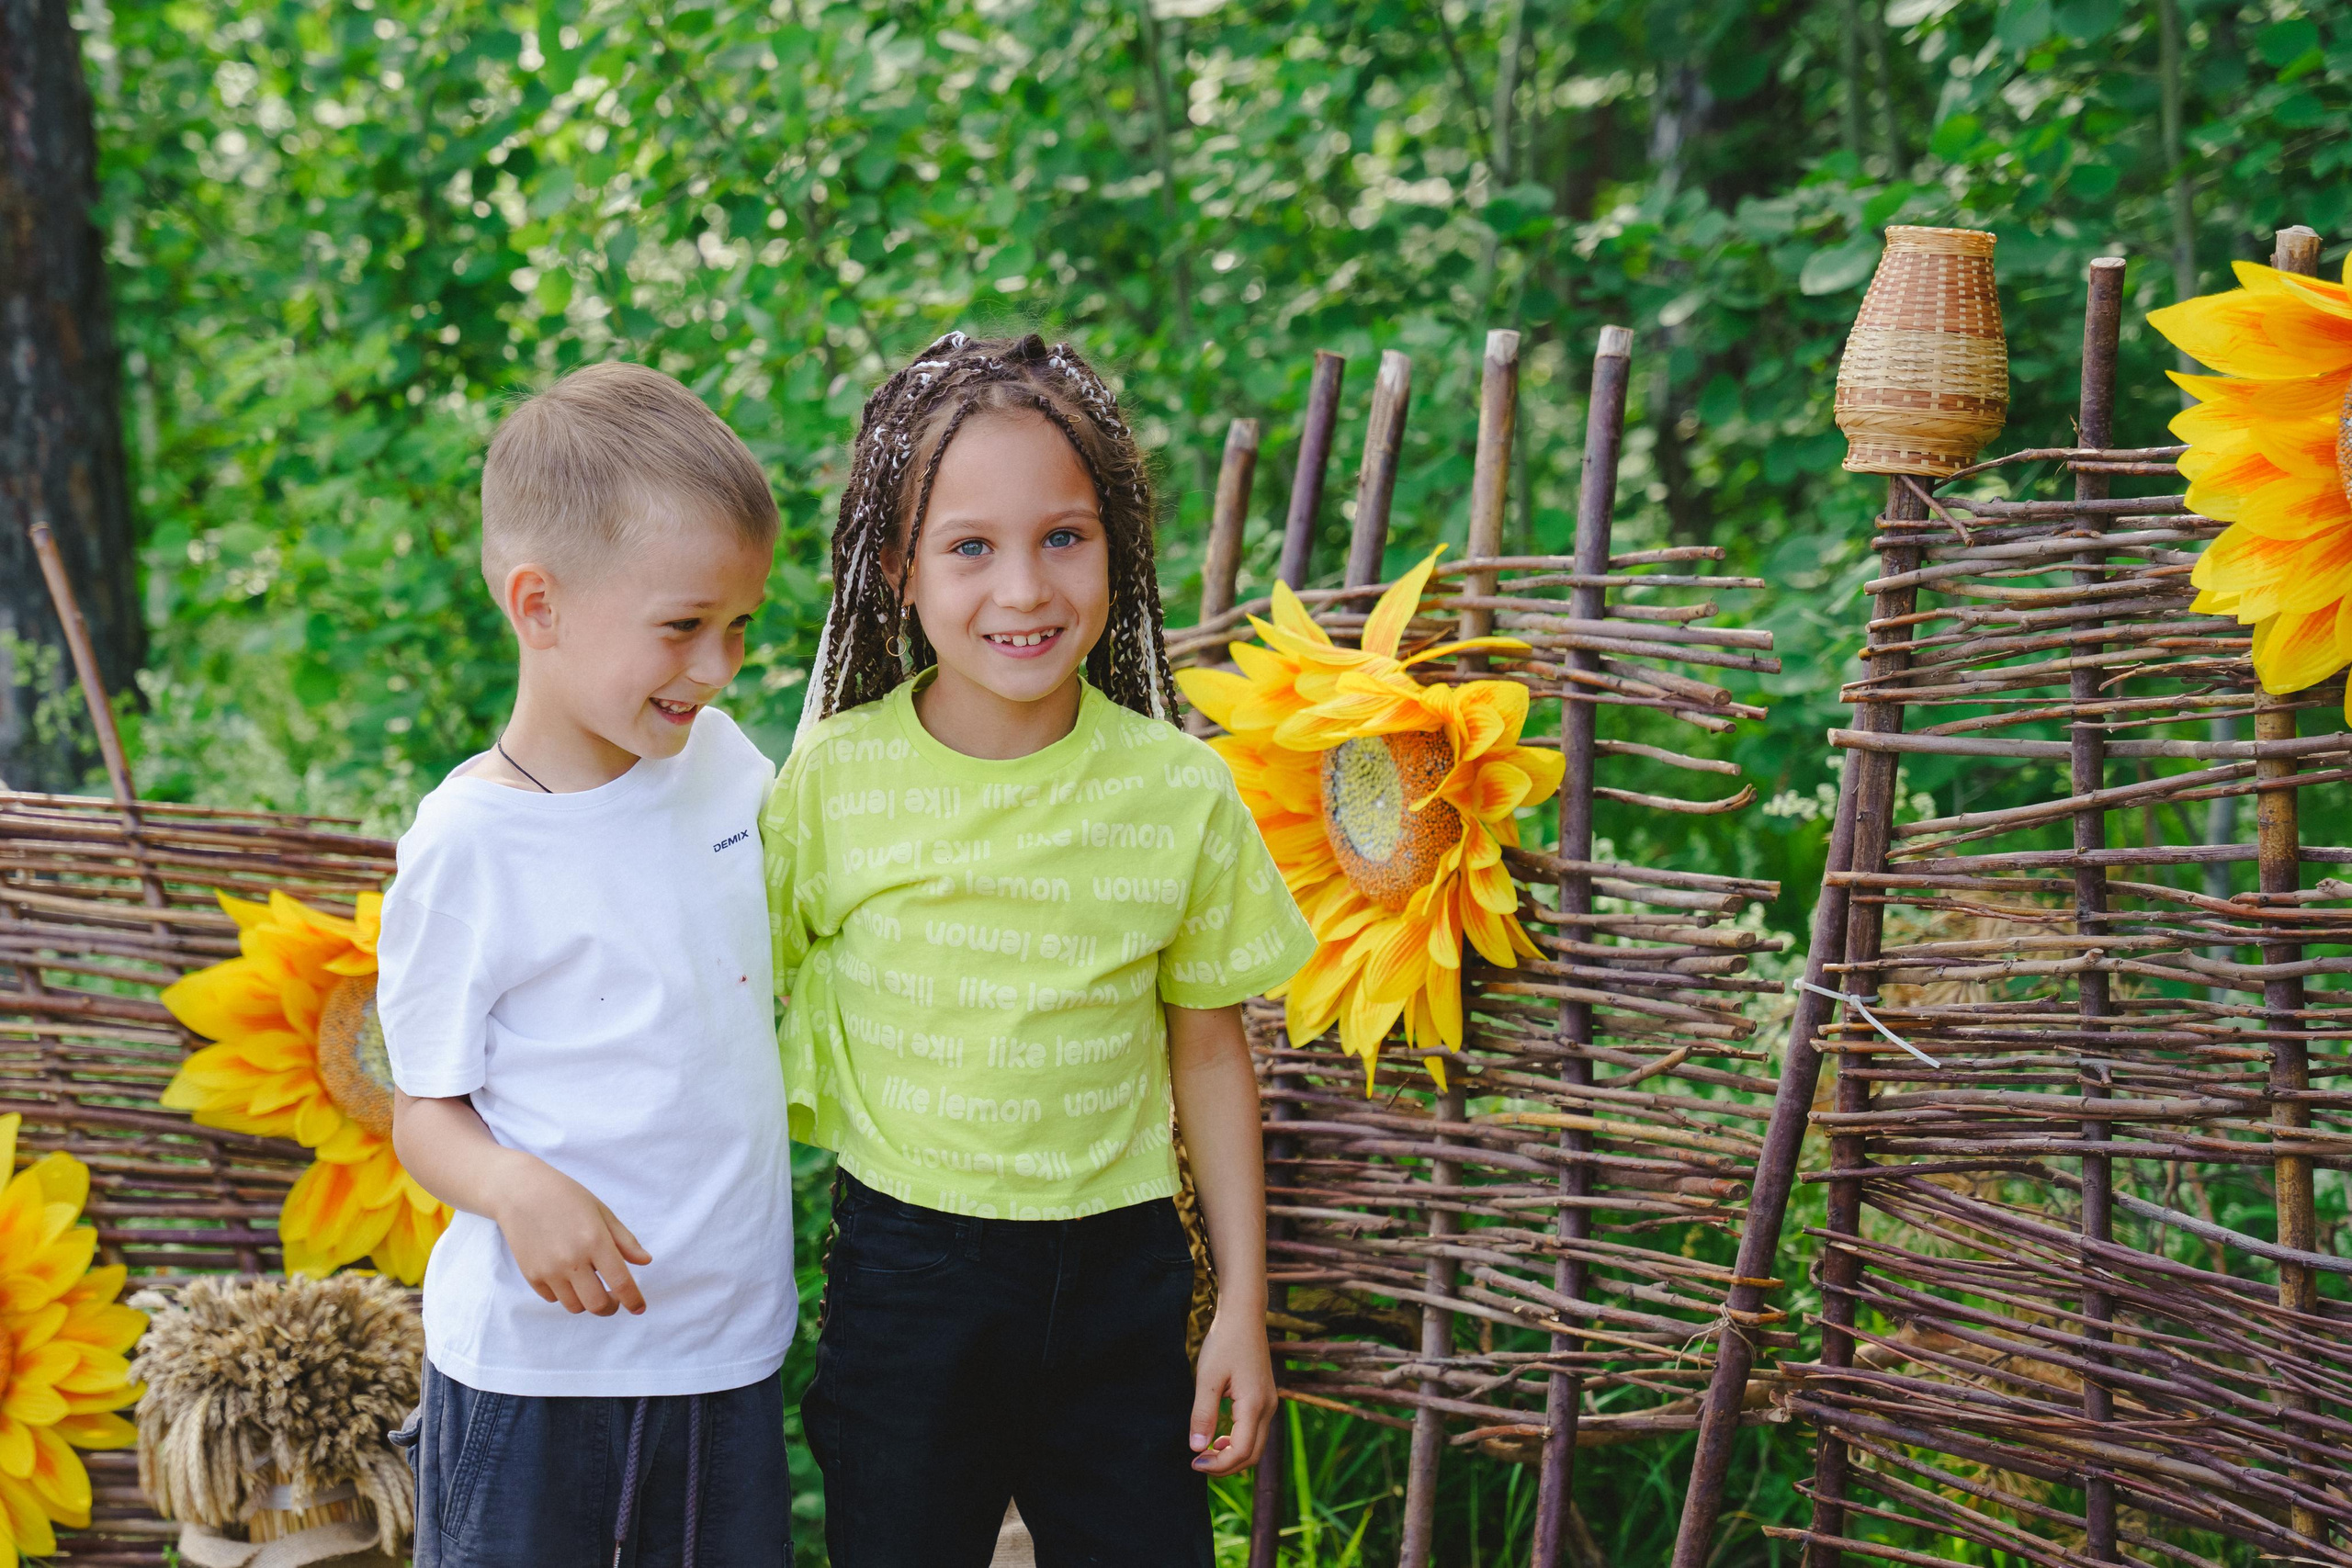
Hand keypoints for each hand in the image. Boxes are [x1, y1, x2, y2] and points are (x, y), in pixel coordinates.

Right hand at [491, 1153, 651, 1316]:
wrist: (520, 1192)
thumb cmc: (566, 1197)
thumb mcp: (601, 1211)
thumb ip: (625, 1240)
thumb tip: (646, 1261)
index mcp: (595, 1241)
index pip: (621, 1283)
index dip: (633, 1300)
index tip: (639, 1308)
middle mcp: (572, 1260)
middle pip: (597, 1305)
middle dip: (611, 1307)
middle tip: (614, 1298)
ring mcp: (549, 1270)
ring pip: (575, 1306)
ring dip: (587, 1302)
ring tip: (590, 1285)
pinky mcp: (531, 1275)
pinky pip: (553, 1299)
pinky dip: (564, 1295)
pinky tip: (567, 1278)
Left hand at [1188, 1302, 1273, 1474]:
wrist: (1244, 1315)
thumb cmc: (1224, 1342)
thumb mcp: (1207, 1378)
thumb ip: (1203, 1415)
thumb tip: (1196, 1448)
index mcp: (1254, 1404)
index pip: (1241, 1452)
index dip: (1218, 1465)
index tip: (1193, 1463)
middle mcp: (1268, 1407)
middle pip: (1252, 1455)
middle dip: (1226, 1466)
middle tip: (1198, 1465)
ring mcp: (1270, 1403)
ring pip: (1256, 1445)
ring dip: (1232, 1456)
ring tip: (1206, 1453)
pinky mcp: (1265, 1398)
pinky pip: (1255, 1431)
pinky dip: (1238, 1442)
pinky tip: (1219, 1438)